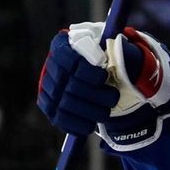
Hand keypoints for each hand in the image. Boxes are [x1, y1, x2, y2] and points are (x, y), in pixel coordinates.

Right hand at [36, 22, 169, 150]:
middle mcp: (51, 66)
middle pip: (71, 84)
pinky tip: (91, 124)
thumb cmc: (102, 59)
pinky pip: (60, 118)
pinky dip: (77, 124)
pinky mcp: (49, 106)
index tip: (104, 75)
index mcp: (63, 45)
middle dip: (96, 94)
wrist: (88, 75)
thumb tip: (121, 46)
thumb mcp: (109, 48)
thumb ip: (115, 47)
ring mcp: (48, 87)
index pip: (69, 58)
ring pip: (66, 103)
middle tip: (114, 97)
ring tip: (106, 111)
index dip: (88, 71)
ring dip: (91, 111)